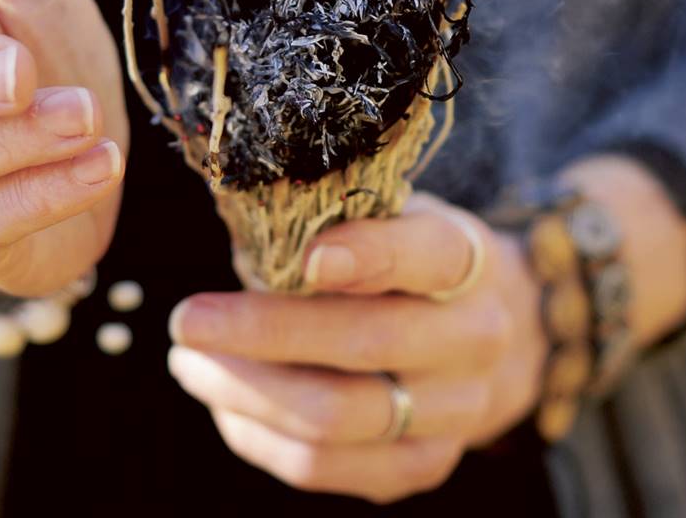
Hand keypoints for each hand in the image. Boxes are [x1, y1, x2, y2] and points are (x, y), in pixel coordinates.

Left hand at [167, 193, 546, 502]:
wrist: (497, 333)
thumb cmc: (417, 264)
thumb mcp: (397, 217)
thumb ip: (337, 222)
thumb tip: (246, 239)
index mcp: (467, 260)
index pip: (427, 255)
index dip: (369, 255)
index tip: (305, 258)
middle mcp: (472, 338)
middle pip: (365, 343)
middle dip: (263, 333)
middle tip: (188, 321)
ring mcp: (454, 410)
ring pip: (335, 417)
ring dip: (246, 392)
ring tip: (190, 364)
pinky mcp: (424, 463)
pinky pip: (326, 467)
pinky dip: (261, 436)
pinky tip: (227, 403)